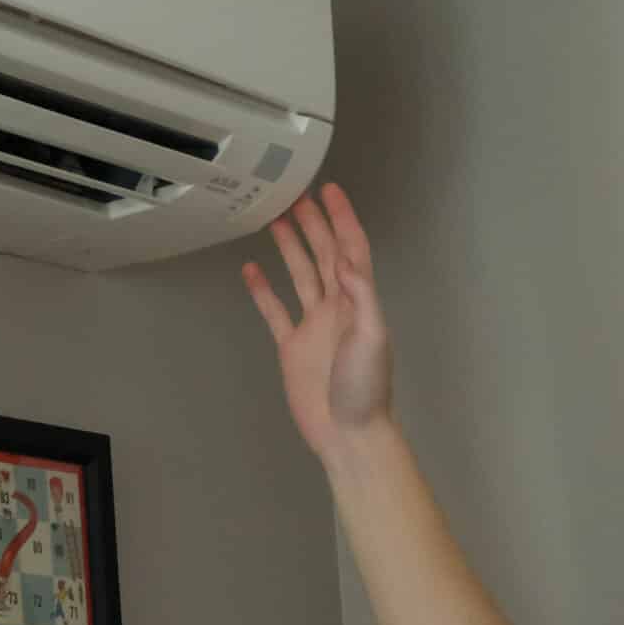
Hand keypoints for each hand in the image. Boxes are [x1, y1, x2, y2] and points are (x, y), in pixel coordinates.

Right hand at [239, 183, 392, 461]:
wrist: (348, 434)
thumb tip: (344, 260)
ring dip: (290, 248)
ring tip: (274, 220)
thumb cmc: (366, 389)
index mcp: (358, 302)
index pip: (351, 250)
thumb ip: (361, 296)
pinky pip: (275, 312)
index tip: (329, 191)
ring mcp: (313, 326)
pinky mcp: (292, 347)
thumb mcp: (372, 338)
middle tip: (296, 197)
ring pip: (300, 276)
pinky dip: (263, 291)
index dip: (342, 219)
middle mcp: (336, 308)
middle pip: (324, 255)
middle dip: (313, 225)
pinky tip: (251, 271)